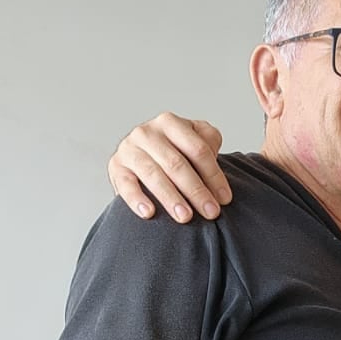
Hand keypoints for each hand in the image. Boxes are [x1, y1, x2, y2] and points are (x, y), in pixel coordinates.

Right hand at [107, 112, 230, 222]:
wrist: (141, 153)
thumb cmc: (174, 149)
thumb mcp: (194, 138)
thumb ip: (208, 141)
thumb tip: (214, 162)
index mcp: (170, 122)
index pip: (198, 150)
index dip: (214, 175)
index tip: (224, 199)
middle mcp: (147, 132)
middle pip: (176, 163)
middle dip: (196, 190)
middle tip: (210, 212)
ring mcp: (129, 149)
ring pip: (153, 174)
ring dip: (170, 198)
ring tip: (185, 217)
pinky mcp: (116, 166)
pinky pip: (126, 185)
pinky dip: (137, 200)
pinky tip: (149, 213)